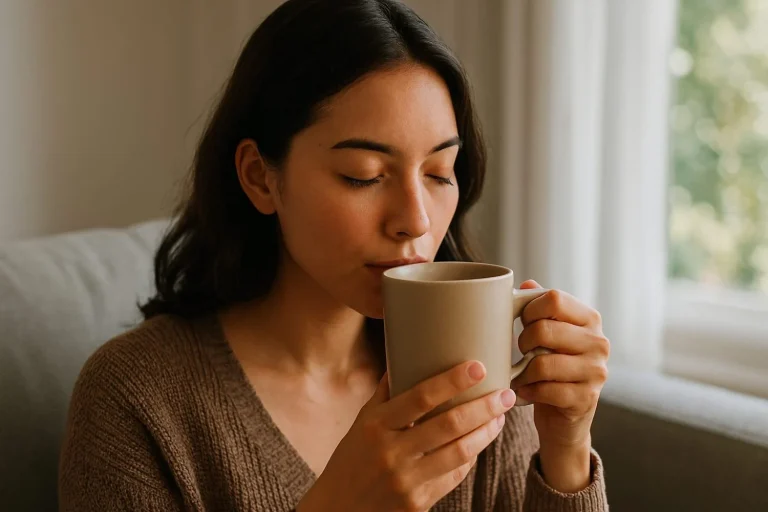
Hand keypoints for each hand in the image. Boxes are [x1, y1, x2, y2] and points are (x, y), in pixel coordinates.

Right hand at [296, 362, 515, 511]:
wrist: (339, 510)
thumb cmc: (351, 460)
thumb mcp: (361, 423)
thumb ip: (385, 394)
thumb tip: (403, 357)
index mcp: (376, 426)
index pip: (420, 397)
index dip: (452, 381)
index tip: (477, 367)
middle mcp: (391, 452)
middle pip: (448, 425)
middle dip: (483, 407)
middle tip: (505, 394)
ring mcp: (406, 480)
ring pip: (459, 453)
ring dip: (486, 433)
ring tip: (500, 417)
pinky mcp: (418, 502)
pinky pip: (453, 476)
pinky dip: (470, 457)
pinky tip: (480, 442)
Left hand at [510, 280, 609, 491]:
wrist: (564, 417)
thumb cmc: (551, 367)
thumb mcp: (548, 335)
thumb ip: (540, 309)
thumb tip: (527, 284)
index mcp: (590, 319)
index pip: (554, 299)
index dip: (530, 309)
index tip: (523, 322)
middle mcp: (599, 343)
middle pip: (545, 329)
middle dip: (522, 341)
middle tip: (521, 351)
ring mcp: (596, 372)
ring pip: (542, 363)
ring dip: (522, 372)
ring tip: (520, 374)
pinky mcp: (586, 398)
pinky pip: (546, 390)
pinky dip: (528, 391)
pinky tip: (526, 391)